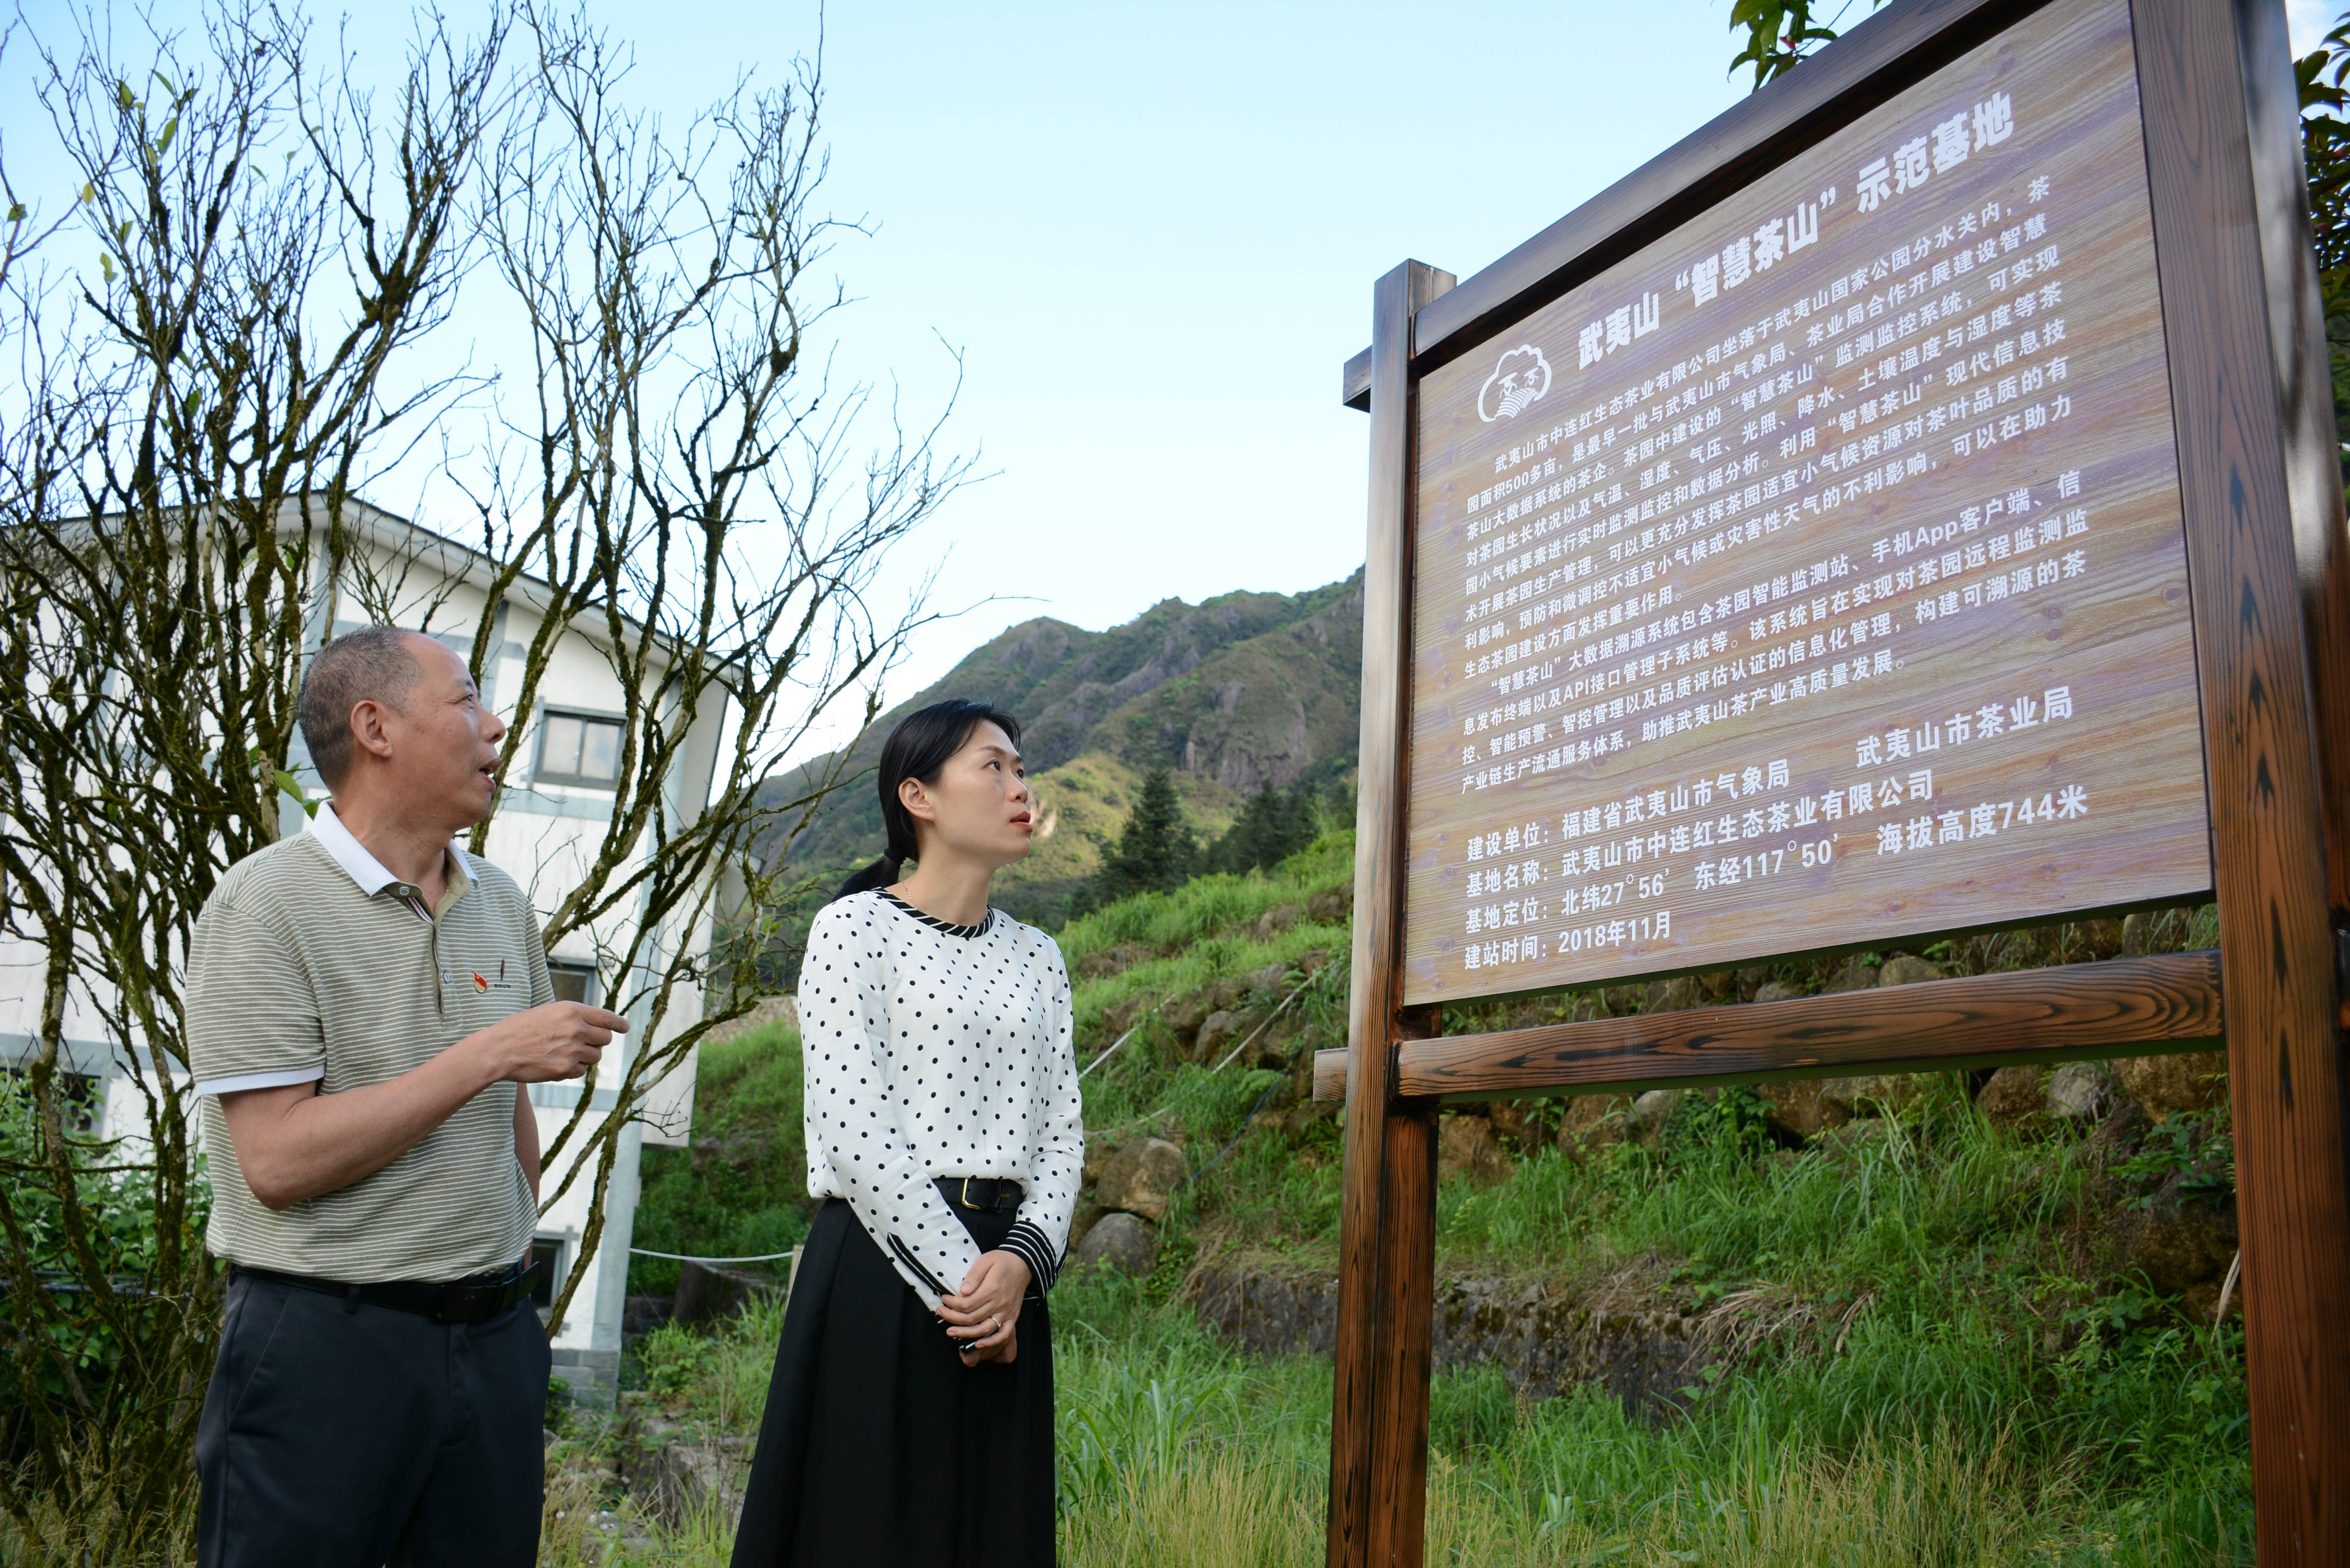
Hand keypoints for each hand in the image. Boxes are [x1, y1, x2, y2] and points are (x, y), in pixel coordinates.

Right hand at [466, 1002, 628, 1084]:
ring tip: (562, 1052)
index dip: (618, 1024)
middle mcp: (576, 1029)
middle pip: (605, 1039)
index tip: (624, 1028)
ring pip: (595, 1057)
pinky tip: (554, 1063)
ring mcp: (572, 1050)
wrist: (499, 1049)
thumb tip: (597, 1026)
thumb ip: (574, 1017)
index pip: (606, 1017)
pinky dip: (572, 1069)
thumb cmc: (520, 1029)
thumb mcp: (549, 1013)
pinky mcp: (565, 1069)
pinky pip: (581, 1071)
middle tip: (581, 1042)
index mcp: (572, 1010)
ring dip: (585, 1056)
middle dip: (597, 1042)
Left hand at [940, 1249, 1028, 1358]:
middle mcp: (999, 1303)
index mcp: (992, 1289)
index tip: (943, 1299)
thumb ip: (974, 1275)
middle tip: (940, 1312)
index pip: (966, 1304)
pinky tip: (977, 1344)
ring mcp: (1006, 1313)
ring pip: (983, 1329)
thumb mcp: (985, 1260)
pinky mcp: (1012, 1318)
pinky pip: (1003, 1335)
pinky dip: (990, 1342)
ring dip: (965, 1334)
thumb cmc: (1002, 1261)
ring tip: (950, 1332)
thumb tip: (963, 1291)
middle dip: (952, 1317)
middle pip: (972, 1318)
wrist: (1023, 1265)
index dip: (951, 1304)